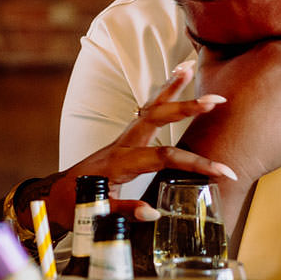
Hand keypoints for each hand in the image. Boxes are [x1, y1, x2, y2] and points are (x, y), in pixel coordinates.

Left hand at [44, 62, 239, 226]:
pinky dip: (161, 96)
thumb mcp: (97, 213)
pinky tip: (175, 80)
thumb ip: (124, 211)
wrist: (57, 195)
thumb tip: (154, 213)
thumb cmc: (75, 204)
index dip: (194, 163)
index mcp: (119, 163)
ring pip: (149, 108)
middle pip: (155, 118)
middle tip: (214, 101)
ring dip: (170, 88)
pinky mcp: (125, 138)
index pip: (164, 157)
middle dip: (185, 108)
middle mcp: (122, 144)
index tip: (223, 171)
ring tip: (189, 66)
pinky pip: (146, 112)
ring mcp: (123, 138)